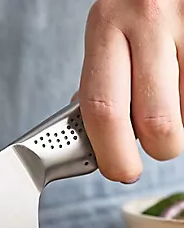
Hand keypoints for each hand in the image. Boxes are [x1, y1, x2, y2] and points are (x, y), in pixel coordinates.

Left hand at [80, 0, 183, 181]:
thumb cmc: (136, 4)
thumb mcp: (107, 29)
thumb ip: (102, 78)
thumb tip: (92, 134)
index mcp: (107, 26)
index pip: (103, 109)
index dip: (111, 153)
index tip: (118, 170)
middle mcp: (149, 20)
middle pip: (155, 120)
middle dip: (157, 148)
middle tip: (155, 148)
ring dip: (180, 119)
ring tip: (169, 98)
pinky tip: (181, 85)